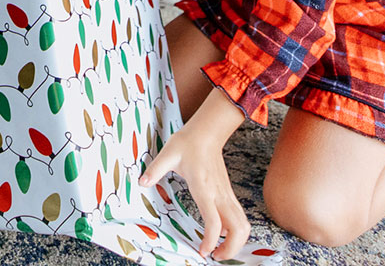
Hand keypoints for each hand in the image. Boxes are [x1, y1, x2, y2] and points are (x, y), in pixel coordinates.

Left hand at [139, 95, 248, 259]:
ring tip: (219, 250)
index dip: (210, 241)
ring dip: (237, 242)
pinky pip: (239, 217)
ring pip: (243, 224)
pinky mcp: (228, 193)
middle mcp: (219, 194)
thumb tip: (141, 182)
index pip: (214, 222)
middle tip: (215, 257)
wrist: (206, 132)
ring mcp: (226, 194)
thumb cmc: (187, 143)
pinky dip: (236, 231)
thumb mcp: (168, 154)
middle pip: (238, 228)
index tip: (203, 252)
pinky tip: (222, 234)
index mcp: (204, 188)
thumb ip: (155, 169)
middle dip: (231, 249)